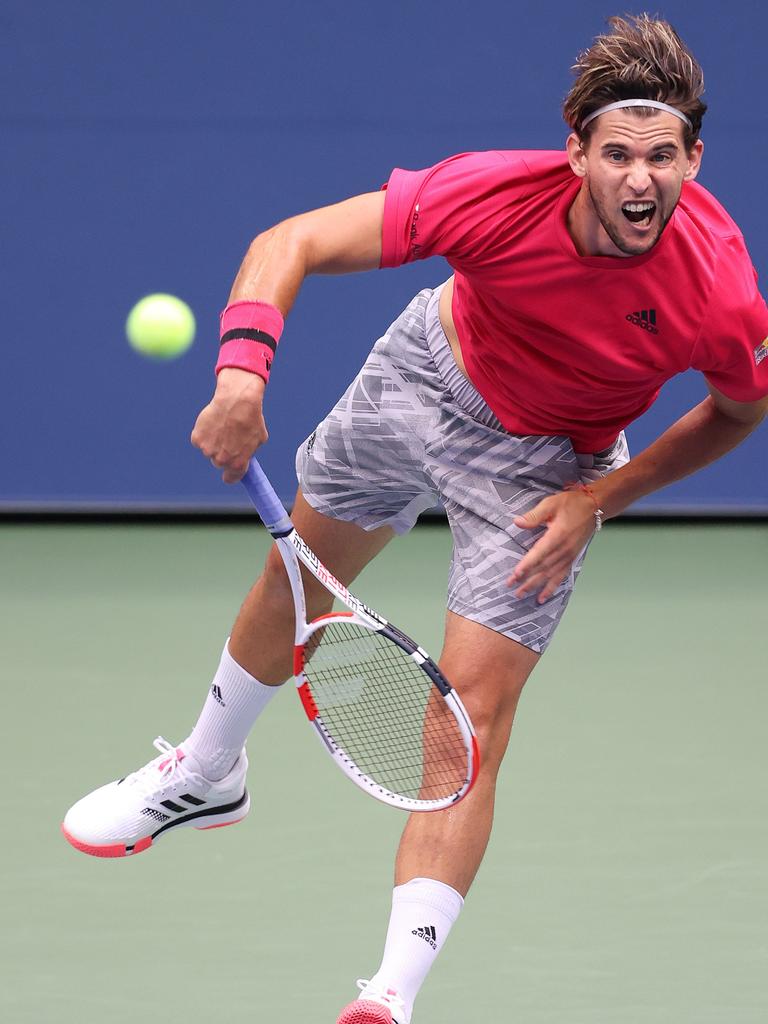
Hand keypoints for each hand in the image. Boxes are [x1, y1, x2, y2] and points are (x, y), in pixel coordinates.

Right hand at [191, 368, 267, 482]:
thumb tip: (244, 457)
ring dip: (213, 441)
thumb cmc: (251, 419)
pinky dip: (204, 432)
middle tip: (229, 436)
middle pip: (219, 462)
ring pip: (209, 449)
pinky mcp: (197, 439)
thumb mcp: (259, 439)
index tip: (229, 471)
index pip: (230, 478)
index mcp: (238, 464)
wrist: (237, 401)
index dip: (230, 474)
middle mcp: (222, 461)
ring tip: (223, 425)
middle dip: (223, 452)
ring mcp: (207, 451)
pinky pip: (199, 439)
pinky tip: (213, 422)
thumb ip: (248, 452)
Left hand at [509, 489, 597, 602]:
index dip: (528, 564)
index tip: (516, 574)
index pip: (540, 553)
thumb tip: (517, 522)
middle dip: (526, 578)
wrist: (595, 507)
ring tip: (521, 595)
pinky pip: (560, 576)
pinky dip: (551, 588)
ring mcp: (569, 555)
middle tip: (511, 587)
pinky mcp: (571, 558)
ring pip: (550, 575)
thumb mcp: (551, 504)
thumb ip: (534, 516)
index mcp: (558, 535)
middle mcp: (564, 549)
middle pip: (543, 567)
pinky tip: (542, 597)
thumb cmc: (572, 503)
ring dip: (535, 586)